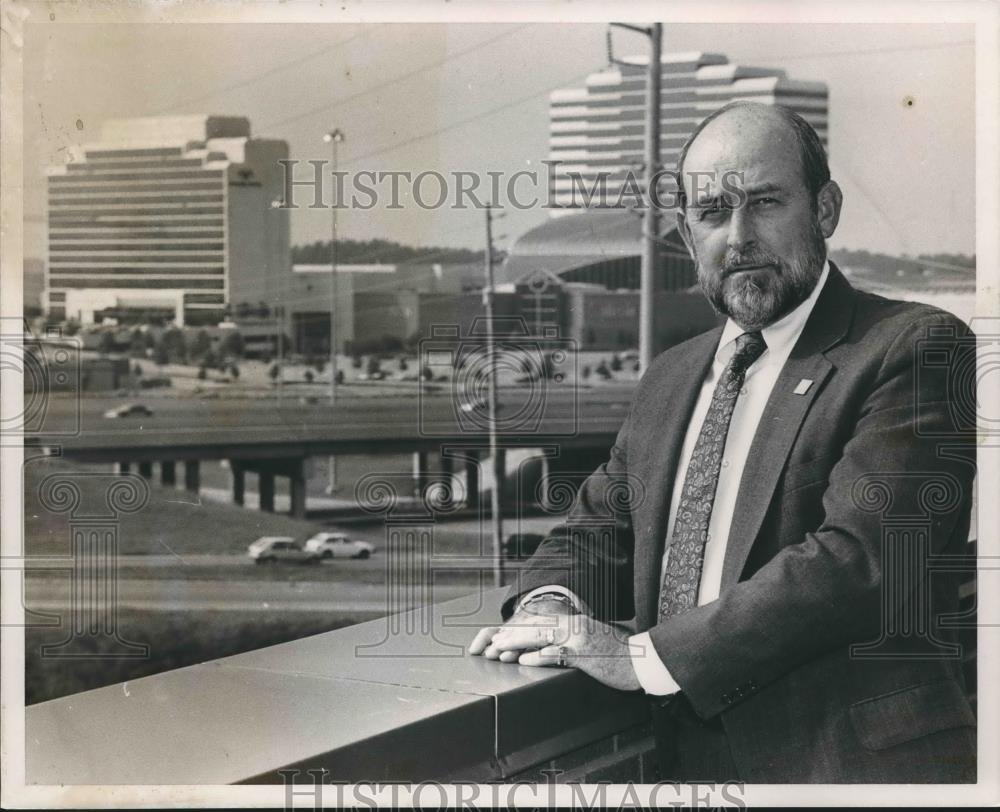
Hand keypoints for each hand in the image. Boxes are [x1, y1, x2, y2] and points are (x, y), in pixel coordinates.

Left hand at [471, 609, 641, 691]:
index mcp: (575, 622)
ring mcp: (579, 638)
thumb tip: (547, 648)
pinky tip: (524, 660)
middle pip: (535, 626)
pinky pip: (558, 654)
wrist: (643, 660)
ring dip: (517, 643)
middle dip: (511, 635)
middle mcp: (574, 626)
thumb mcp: (592, 641)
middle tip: (491, 643)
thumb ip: (571, 641)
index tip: (499, 635)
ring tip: (499, 649)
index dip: (518, 628)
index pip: (540, 622)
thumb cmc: (617, 655)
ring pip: (541, 637)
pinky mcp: (585, 654)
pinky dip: (539, 657)